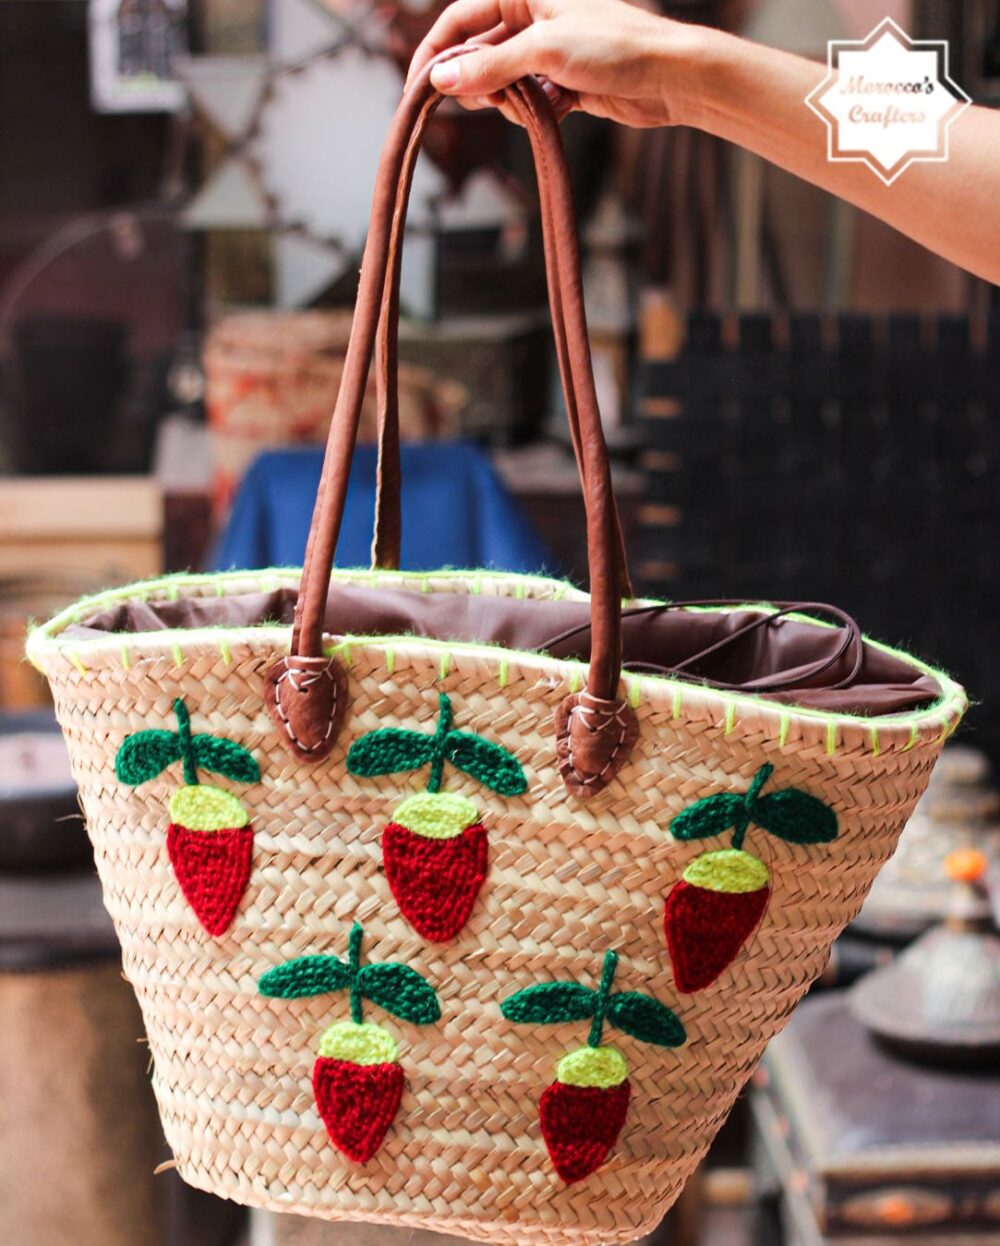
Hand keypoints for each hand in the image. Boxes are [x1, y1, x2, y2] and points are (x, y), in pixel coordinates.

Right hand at [406, 0, 707, 128]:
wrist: (670, 76)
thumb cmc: (615, 46)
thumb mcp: (544, 51)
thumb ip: (490, 66)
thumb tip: (441, 80)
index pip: (458, 20)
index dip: (434, 54)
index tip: (417, 91)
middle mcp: (530, 17)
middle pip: (477, 55)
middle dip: (476, 83)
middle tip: (482, 103)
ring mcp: (546, 52)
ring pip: (501, 84)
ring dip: (508, 102)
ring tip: (532, 104)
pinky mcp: (561, 83)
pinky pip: (528, 103)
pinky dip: (534, 113)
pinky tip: (559, 109)